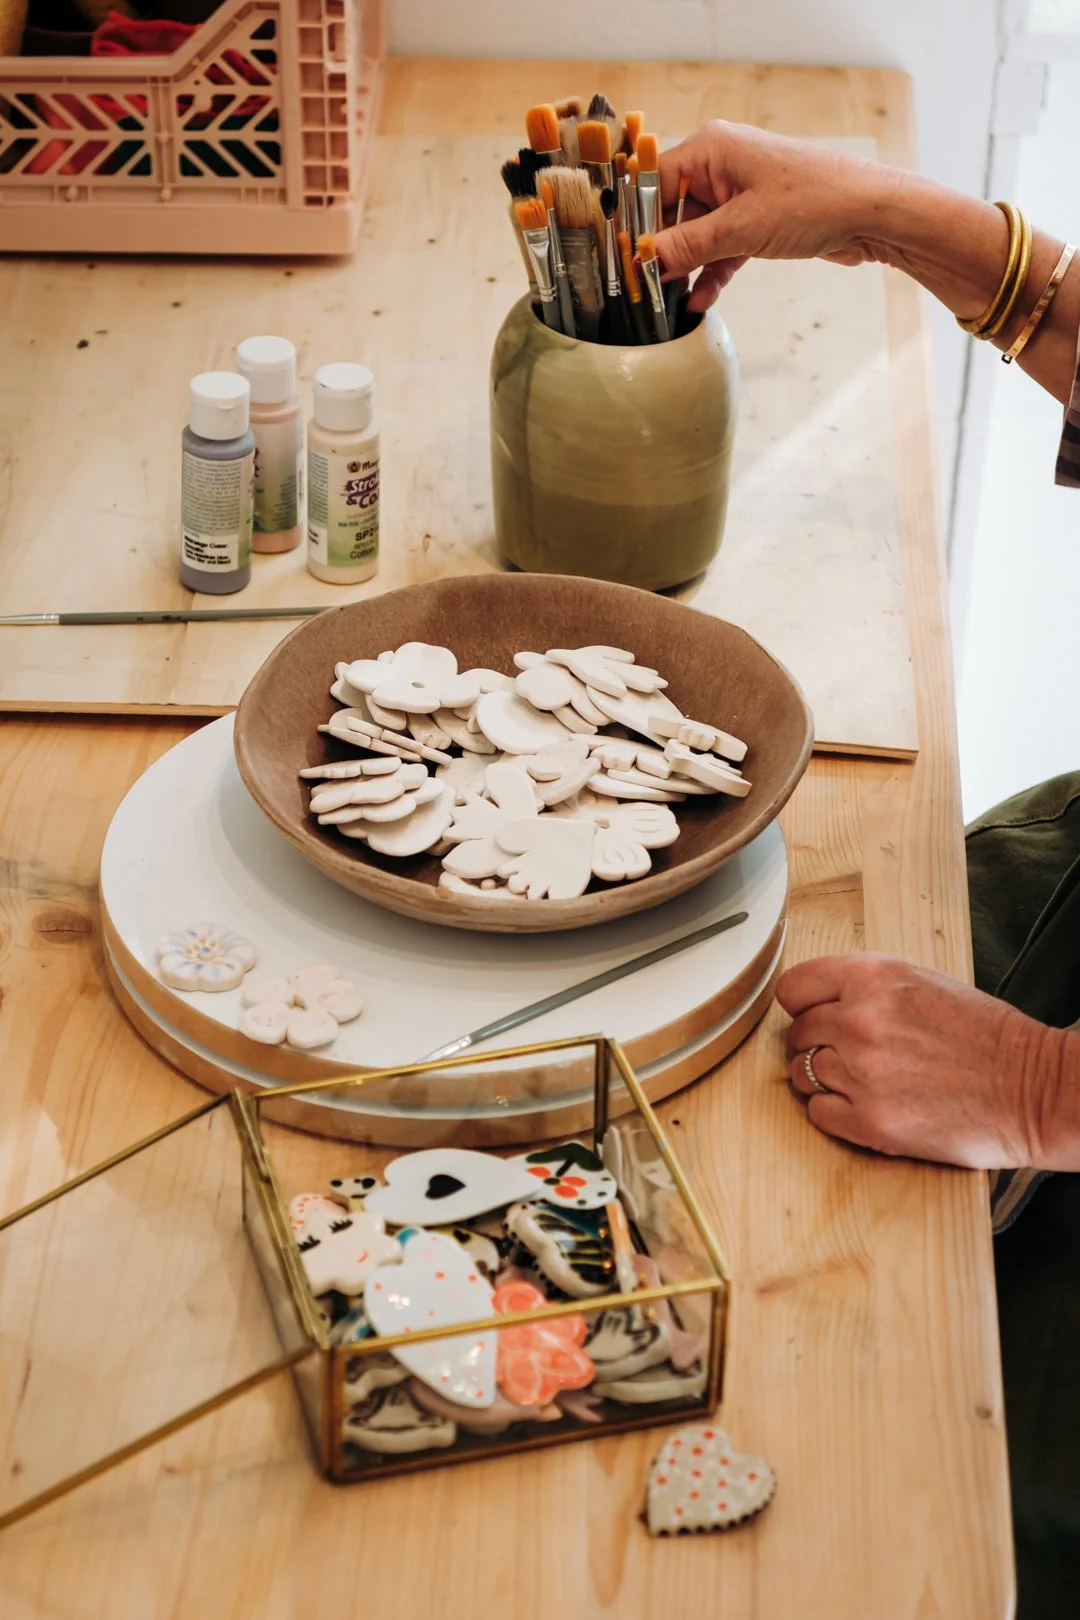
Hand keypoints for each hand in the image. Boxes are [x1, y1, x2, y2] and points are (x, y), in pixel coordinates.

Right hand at [654, 121, 903, 311]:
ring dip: (687, 267)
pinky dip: (712, 272)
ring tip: (669, 301)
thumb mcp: (742, 228)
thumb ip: (689, 245)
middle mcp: (721, 166)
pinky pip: (721, 247)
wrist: (871, 214)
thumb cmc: (816, 201)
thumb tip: (646, 258)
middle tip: (646, 287)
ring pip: (697, 235)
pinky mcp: (756, 220)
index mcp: (712, 149)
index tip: (627, 258)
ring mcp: (739, 193)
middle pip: (672, 212)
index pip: (654, 183)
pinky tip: (699, 301)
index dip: (638, 222)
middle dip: (662, 250)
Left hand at [776, 953, 1070, 1168]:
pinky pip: (818, 1113)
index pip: (793, 987)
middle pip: (796, 1034)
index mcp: (872, 977)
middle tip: (847, 1053)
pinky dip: (834, 1112)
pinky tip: (864, 1105)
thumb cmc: (984, 1036)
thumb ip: (865, 987)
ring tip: (859, 1081)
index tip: (811, 1015)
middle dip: (815, 1044)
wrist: (1031, 1088)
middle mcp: (859, 1021)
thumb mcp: (921, 982)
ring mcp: (861, 1073)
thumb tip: (819, 1002)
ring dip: (823, 1079)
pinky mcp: (870, 1122)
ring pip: (802, 1075)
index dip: (801, 1005)